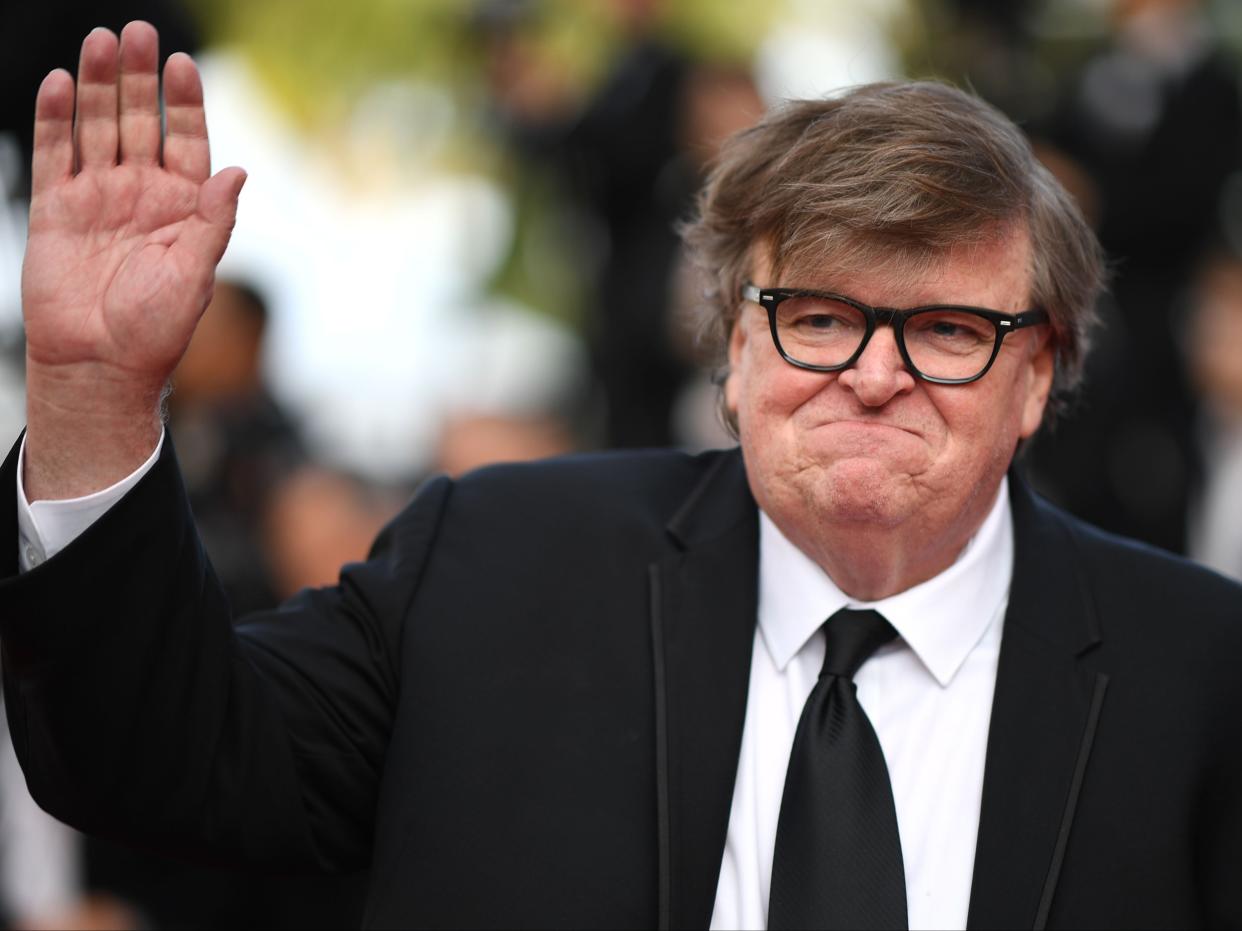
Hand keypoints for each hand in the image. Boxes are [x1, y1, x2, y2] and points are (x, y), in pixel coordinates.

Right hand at [21, 22, 245, 499]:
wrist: (100, 363)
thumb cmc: (156, 327)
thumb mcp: (195, 272)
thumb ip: (214, 219)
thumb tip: (239, 170)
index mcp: (183, 208)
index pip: (187, 142)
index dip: (186, 104)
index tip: (184, 64)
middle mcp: (142, 195)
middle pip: (140, 123)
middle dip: (140, 79)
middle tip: (139, 33)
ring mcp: (98, 198)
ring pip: (98, 129)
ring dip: (100, 86)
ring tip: (102, 42)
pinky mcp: (56, 209)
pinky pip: (56, 154)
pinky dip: (57, 119)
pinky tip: (64, 83)